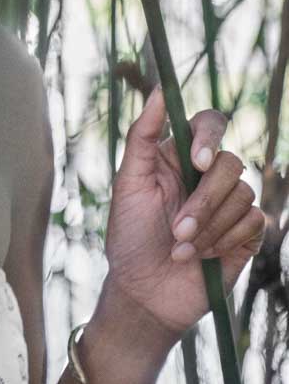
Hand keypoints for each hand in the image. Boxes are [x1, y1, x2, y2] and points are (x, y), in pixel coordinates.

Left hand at [102, 82, 264, 341]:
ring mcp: (228, 204)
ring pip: (243, 193)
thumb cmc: (130, 236)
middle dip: (203, 200)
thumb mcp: (128, 183)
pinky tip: (203, 256)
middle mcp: (207, 176)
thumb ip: (141, 135)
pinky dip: (226, 238)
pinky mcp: (245, 233)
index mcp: (179, 157)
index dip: (208, 136)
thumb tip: (158, 91)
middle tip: (177, 228)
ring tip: (181, 248)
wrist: (145, 292)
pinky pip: (254, 220)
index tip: (196, 162)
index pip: (209, 124)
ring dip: (209, 226)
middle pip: (229, 162)